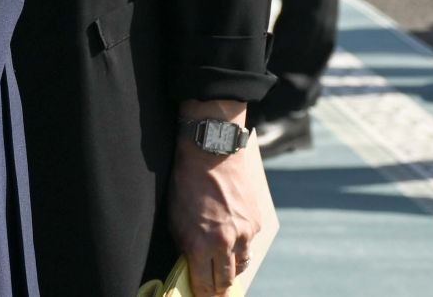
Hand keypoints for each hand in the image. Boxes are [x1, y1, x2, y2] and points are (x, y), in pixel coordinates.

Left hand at [170, 107, 273, 294]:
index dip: (204, 293)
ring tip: (224, 266)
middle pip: (227, 280)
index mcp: (201, 244)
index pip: (205, 284)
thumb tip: (191, 263)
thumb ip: (185, 244)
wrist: (212, 151)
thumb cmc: (186, 181)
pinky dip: (242, 244)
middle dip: (220, 288)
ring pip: (242, 263)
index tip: (202, 295)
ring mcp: (245, 233)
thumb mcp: (175, 216)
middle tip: (217, 292)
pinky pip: (250, 242)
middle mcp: (226, 243)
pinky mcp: (257, 222)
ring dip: (233, 267)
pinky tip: (232, 236)